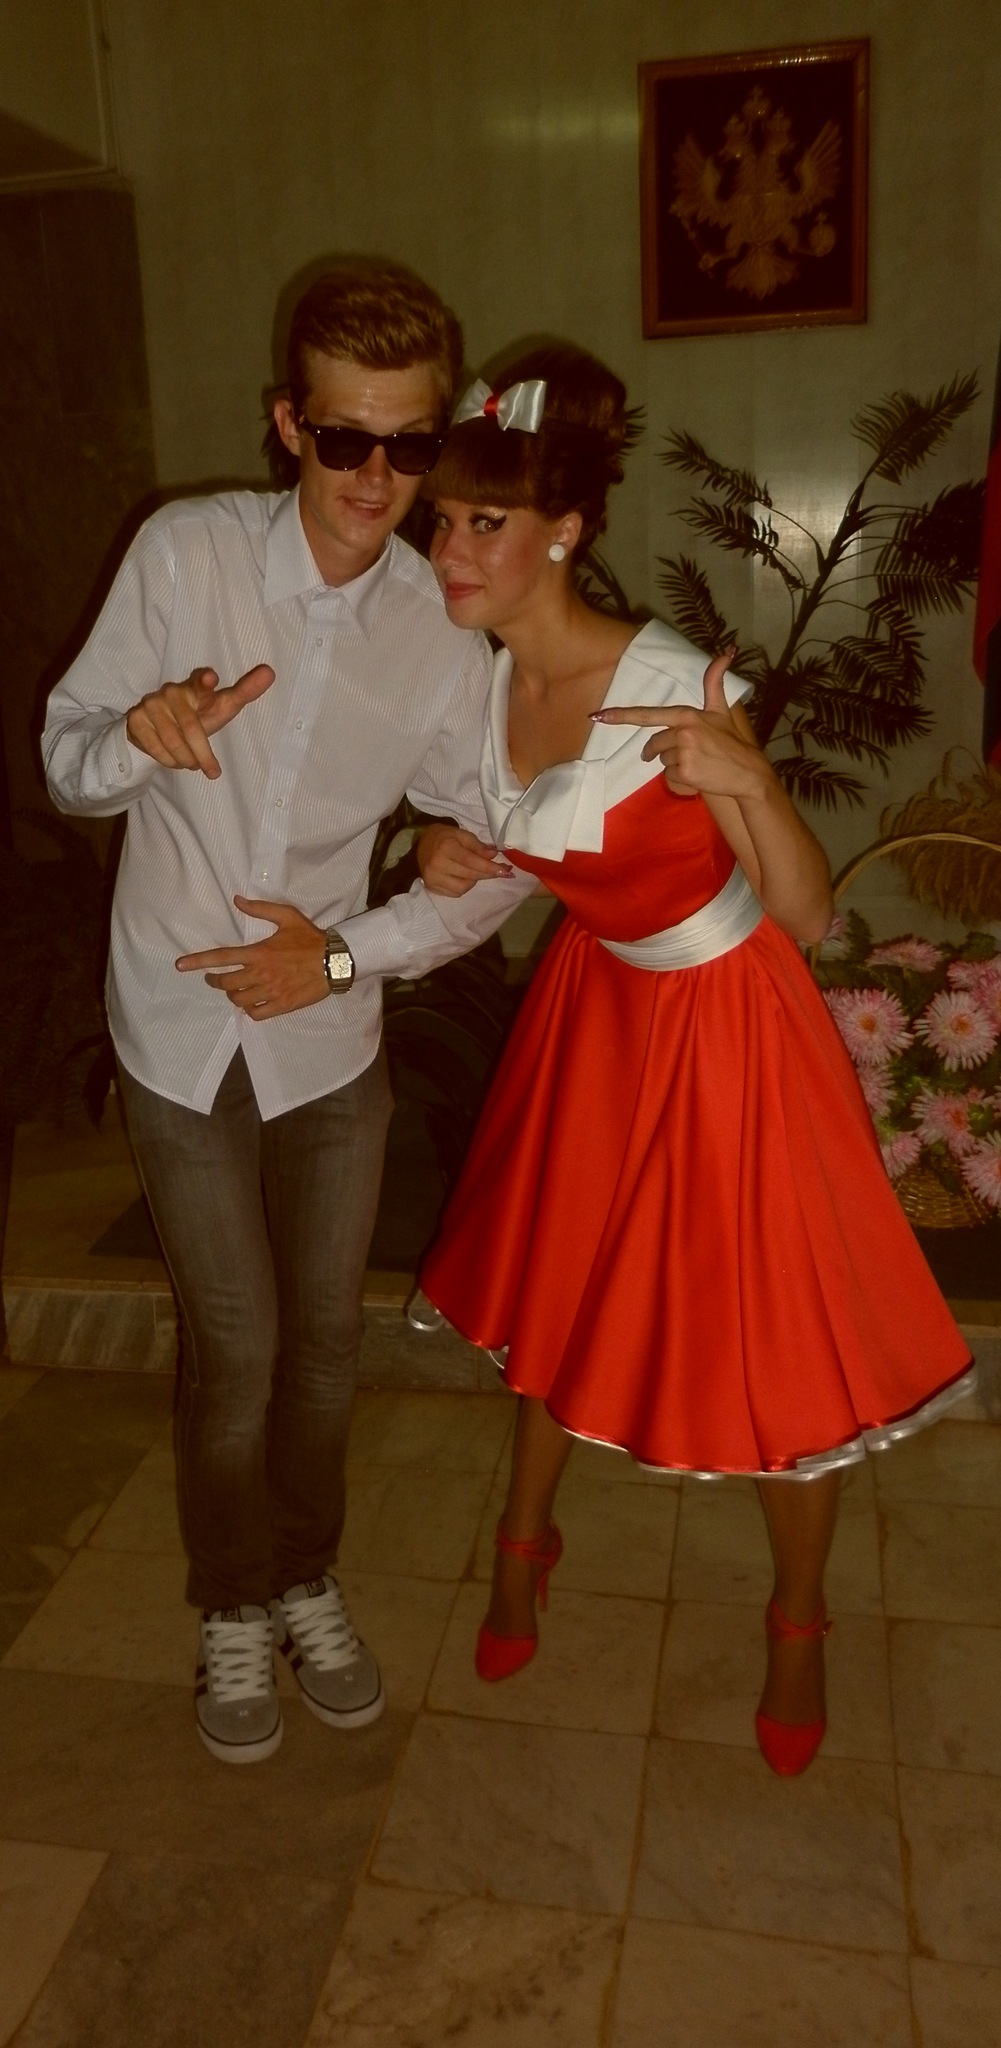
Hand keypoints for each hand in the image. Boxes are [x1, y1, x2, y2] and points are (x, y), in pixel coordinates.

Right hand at [126, 663, 274, 777]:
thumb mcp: (221, 707)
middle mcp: (172, 692)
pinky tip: (174, 761)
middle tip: (213, 773)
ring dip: (186, 760)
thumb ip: (244, 692)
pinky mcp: (135, 719)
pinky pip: (155, 748)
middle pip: (190, 728)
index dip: (204, 680)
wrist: (158, 730)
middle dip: (203, 755)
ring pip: (172, 742)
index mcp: (195, 687)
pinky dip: (168, 761)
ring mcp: (151, 704)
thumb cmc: (198, 716)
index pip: (200, 681)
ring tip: (192, 765)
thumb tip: (270, 672)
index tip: (210, 678)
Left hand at [175, 896, 327, 1018]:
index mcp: (258, 953)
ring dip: (233, 994)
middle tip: (215, 978)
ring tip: (236, 989)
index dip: (197, 962)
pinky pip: (256, 1014)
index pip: (220, 958)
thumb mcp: (287, 916)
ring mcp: (270, 992)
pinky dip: (250, 1010)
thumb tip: (237, 900)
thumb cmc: (310, 938)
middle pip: (225, 983)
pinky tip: (252, 1003)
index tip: (180, 966)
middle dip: (215, 981)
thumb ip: (260, 909)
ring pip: (238, 1000)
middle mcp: (260, 974)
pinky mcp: (281, 1005)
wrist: (335, 961)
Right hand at [416, 821, 512, 896]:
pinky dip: (464, 886)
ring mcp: (433, 878)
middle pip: (470, 875)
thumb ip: (478, 846)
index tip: (505, 870)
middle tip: (502, 871)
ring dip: (475, 880)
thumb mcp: (461, 834)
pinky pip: (456, 893)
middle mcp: (437, 864)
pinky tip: (464, 877)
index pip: (471, 861)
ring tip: (475, 871)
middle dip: (488, 874)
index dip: (489, 867)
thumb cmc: (444, 837)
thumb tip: (494, 855)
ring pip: (464, 887)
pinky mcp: (432, 887)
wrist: (421, 844)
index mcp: (446, 847)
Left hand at [592, 647, 765, 800]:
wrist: (748, 771)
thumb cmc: (731, 740)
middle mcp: (682, 731)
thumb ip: (715, 680)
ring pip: (661, 761)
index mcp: (686, 715)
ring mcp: (683, 752)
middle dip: (661, 751)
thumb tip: (729, 648)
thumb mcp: (721, 709)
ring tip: (696, 762)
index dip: (620, 716)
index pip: (647, 715)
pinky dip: (681, 777)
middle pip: (654, 744)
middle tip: (682, 754)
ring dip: (674, 763)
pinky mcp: (685, 771)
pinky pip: (670, 776)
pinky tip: (698, 773)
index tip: (597, 717)